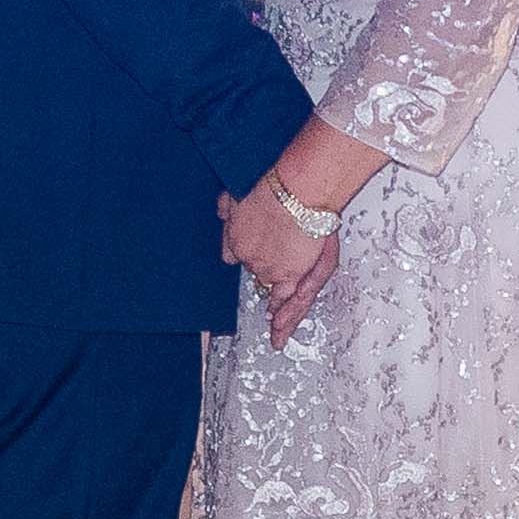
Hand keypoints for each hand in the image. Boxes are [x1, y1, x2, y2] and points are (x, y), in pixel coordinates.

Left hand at [223, 182, 338, 340]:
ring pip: (271, 294)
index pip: (233, 253)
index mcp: (235, 237)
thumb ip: (230, 205)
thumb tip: (221, 210)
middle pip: (256, 272)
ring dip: (275, 312)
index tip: (249, 256)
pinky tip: (280, 330)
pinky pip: (289, 302)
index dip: (244, 254)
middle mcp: (249, 258)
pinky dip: (286, 317)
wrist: (296, 191)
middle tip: (274, 291)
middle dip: (266, 276)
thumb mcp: (239, 190)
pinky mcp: (291, 276)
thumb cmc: (276, 186)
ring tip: (275, 332)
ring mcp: (269, 270)